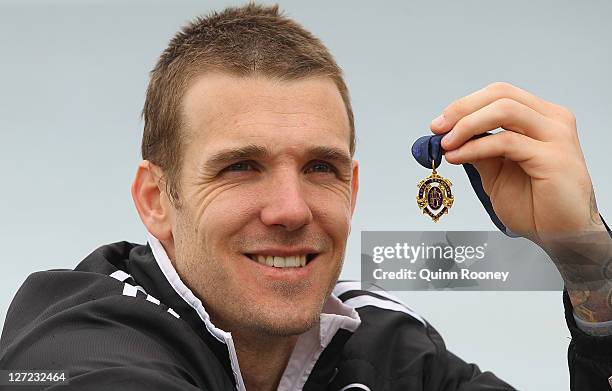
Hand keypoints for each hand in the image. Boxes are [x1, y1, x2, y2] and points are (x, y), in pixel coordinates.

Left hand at [431, 82, 611, 321]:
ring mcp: (556, 136)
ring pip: (504, 111)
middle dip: (462, 109)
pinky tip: (458, 158)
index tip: (440, 123)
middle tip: (438, 128)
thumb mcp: (496, 172)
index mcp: (541, 119)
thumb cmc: (536, 206)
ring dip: (467, 125)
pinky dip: (475, 147)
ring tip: (447, 144)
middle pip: (501, 95)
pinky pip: (506, 142)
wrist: (561, 235)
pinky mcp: (553, 157)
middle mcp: (552, 121)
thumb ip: (480, 149)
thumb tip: (450, 135)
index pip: (500, 94)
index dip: (465, 104)